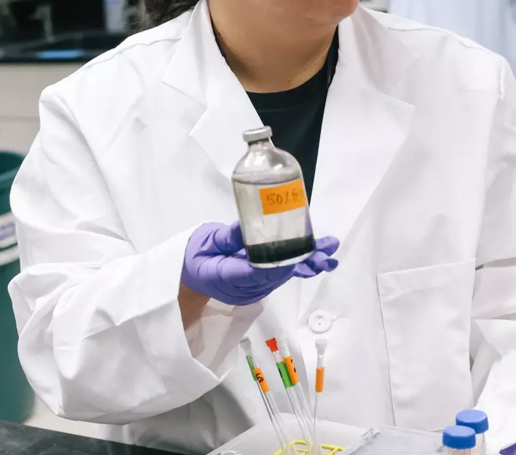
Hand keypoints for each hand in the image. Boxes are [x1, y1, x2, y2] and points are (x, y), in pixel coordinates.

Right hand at [180, 222, 338, 305]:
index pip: (257, 272)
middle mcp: (244, 288)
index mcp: (226, 276)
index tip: (300, 254)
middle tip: (326, 252)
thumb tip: (248, 227)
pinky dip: (298, 265)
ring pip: (283, 276)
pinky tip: (316, 258)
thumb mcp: (204, 241)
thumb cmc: (191, 258)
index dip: (281, 264)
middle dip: (304, 262)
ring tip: (330, 253)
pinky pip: (279, 274)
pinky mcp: (258, 284)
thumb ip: (226, 237)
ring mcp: (253, 289)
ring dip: (307, 263)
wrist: (185, 280)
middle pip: (277, 276)